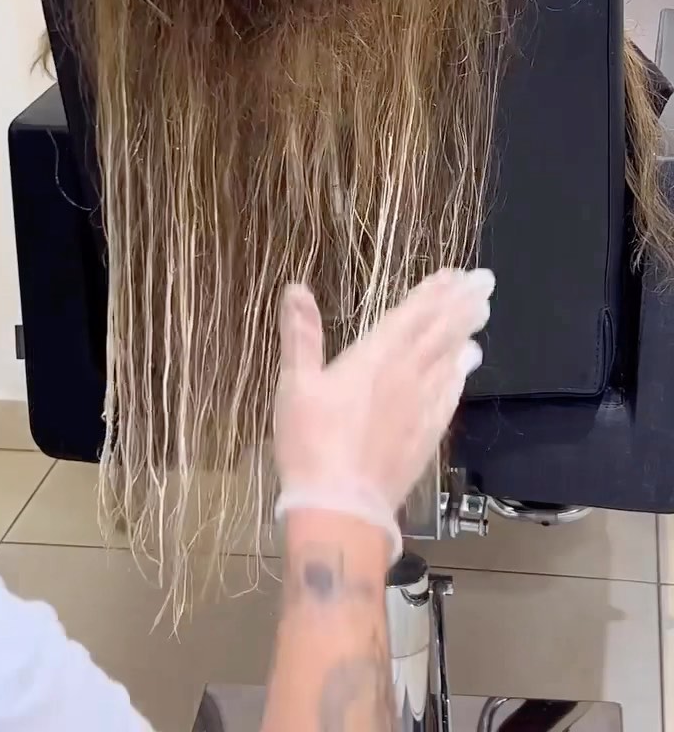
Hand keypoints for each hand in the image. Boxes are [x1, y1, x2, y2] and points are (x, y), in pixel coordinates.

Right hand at [274, 269, 492, 559]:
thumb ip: (301, 334)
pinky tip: (467, 366)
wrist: (342, 509)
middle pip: (442, 332)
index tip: (454, 273)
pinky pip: (450, 395)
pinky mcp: (428, 435)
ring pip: (451, 360)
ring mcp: (422, 407)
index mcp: (376, 357)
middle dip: (463, 303)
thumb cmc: (311, 444)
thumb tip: (296, 288)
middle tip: (485, 281)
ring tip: (483, 311)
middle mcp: (408, 376)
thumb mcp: (296, 385)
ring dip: (467, 332)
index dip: (434, 292)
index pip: (413, 315)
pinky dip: (461, 374)